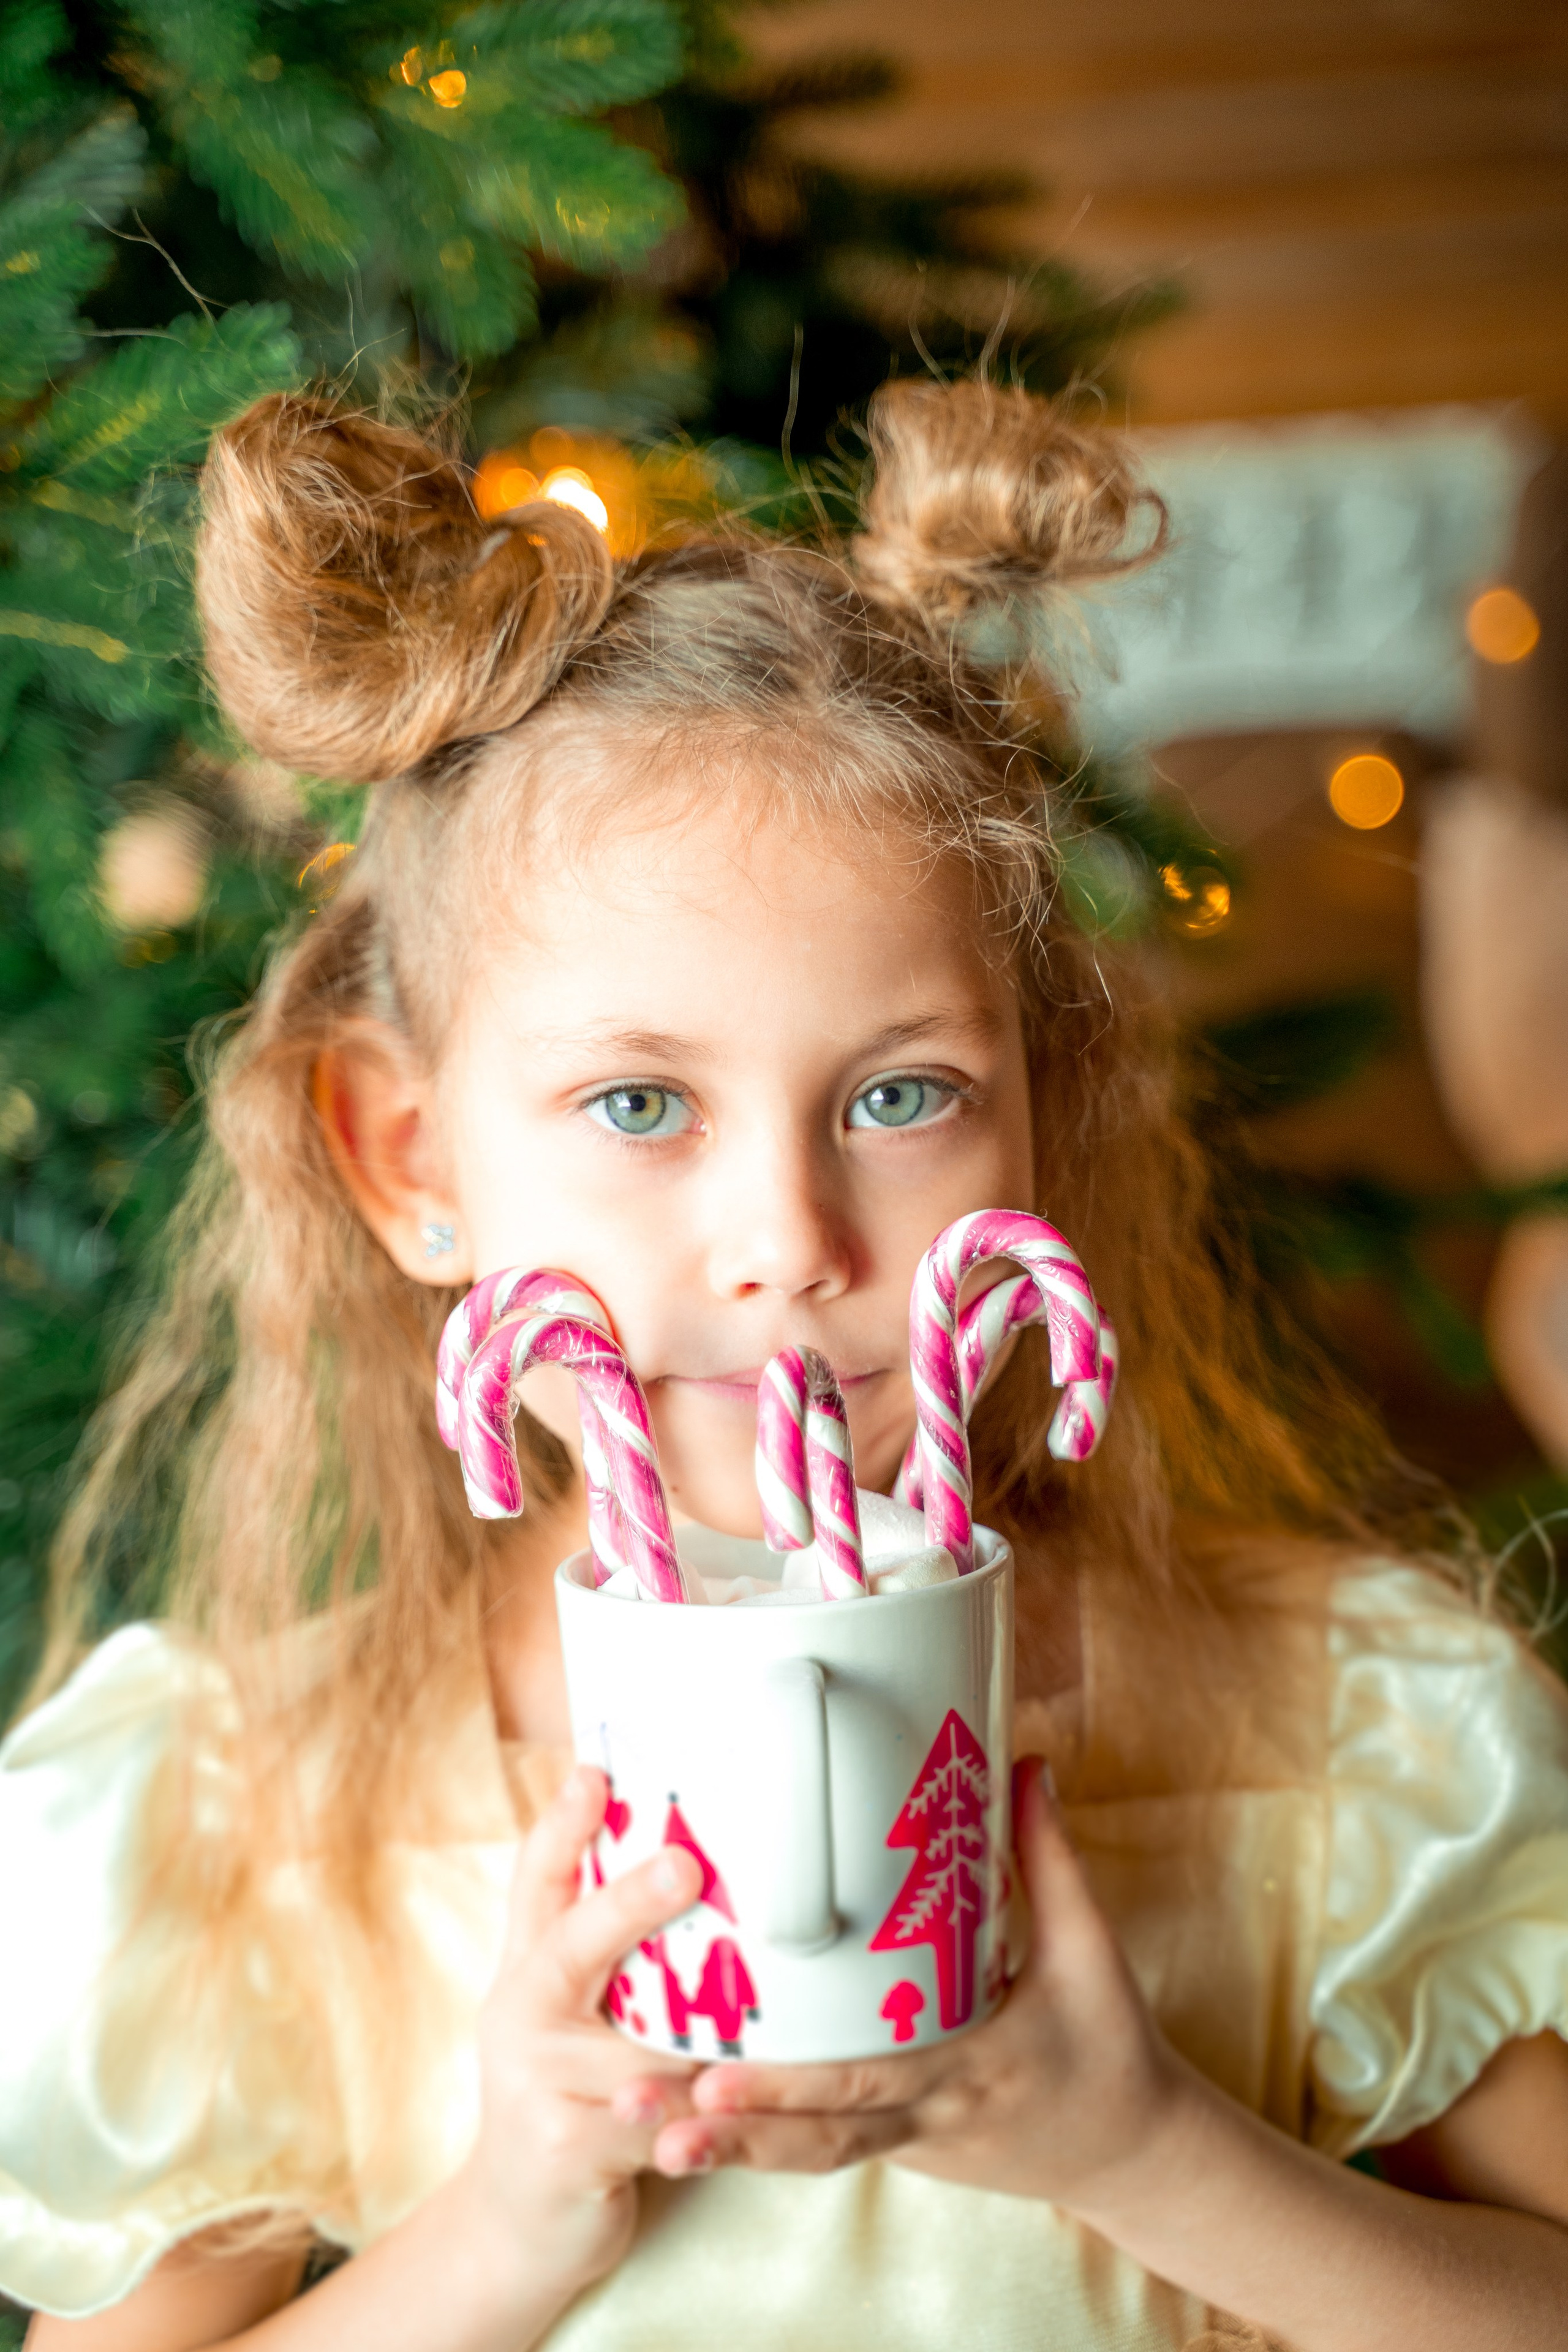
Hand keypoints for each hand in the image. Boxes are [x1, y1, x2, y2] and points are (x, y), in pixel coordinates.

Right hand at [453, 1766, 704, 2314]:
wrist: (518, 2227)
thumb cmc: (572, 2099)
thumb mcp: (575, 2017)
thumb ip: (614, 1956)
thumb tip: (694, 1859)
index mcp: (527, 1971)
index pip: (536, 1883)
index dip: (563, 1824)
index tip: (594, 1769)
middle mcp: (519, 2016)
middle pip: (569, 1945)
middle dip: (628, 1903)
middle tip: (683, 1864)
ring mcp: (535, 2087)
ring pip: (629, 2044)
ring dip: (693, 2027)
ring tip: (752, 1996)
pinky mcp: (564, 2152)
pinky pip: (650, 2122)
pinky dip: (699, 2112)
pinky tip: (737, 2100)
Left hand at [653, 1758, 1181, 2210]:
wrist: (1135, 2158)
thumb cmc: (1112, 2048)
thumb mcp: (1092, 1952)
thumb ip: (1049, 1856)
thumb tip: (1023, 1760)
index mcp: (969, 2073)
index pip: (868, 2083)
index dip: (788, 2086)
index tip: (713, 2074)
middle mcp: (927, 2119)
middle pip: (811, 2135)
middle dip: (721, 2124)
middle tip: (630, 2100)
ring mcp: (908, 2143)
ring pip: (802, 2153)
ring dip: (722, 2143)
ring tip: (637, 2123)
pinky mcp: (898, 2145)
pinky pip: (821, 2143)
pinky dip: (756, 2135)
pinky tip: (687, 2114)